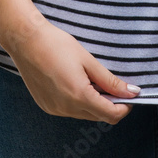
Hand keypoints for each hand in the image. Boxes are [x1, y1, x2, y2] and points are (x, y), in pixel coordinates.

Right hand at [0, 16, 139, 123]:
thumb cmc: (56, 44)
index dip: (125, 106)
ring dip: (94, 102)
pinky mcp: (46, 106)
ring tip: (90, 77)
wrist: (26, 41)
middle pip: (98, 116)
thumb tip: (131, 91)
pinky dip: (78, 101)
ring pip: (84, 113)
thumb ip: (110, 80)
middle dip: (110, 103)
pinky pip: (69, 110)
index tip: (130, 94)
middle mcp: (66, 108)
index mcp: (79, 95)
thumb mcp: (87, 59)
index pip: (111, 115)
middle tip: (113, 83)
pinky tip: (74, 81)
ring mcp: (55, 109)